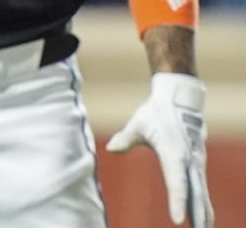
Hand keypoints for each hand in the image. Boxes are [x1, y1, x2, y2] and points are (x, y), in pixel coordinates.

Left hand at [107, 73, 212, 226]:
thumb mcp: (139, 123)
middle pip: (195, 194)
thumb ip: (126, 138)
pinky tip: (204, 219)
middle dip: (197, 215)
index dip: (178, 202)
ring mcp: (196, 163)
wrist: (179, 100)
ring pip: (201, 193)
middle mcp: (189, 161)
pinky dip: (204, 204)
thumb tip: (111, 148)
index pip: (177, 184)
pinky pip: (201, 188)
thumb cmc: (156, 113)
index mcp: (174, 153)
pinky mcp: (197, 164)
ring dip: (203, 212)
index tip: (179, 220)